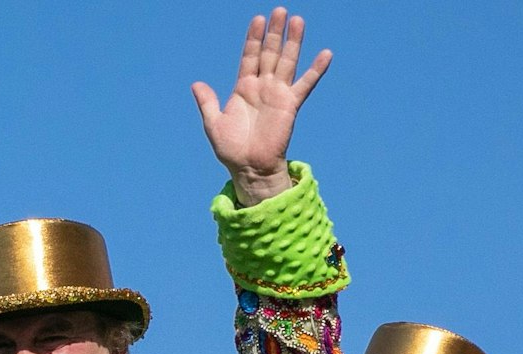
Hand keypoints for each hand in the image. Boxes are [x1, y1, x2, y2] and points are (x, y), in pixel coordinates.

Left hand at [191, 8, 331, 205]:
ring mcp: (277, 94)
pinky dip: (316, 70)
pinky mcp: (290, 105)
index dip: (253, 38)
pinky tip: (326, 54)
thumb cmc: (231, 149)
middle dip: (274, 33)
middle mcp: (262, 87)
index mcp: (243, 88)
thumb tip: (196, 84)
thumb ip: (207, 102)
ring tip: (297, 20)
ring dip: (293, 42)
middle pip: (269, 53)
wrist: (249, 168)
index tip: (258, 19)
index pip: (249, 56)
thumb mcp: (213, 123)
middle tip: (280, 10)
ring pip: (287, 62)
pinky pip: (305, 84)